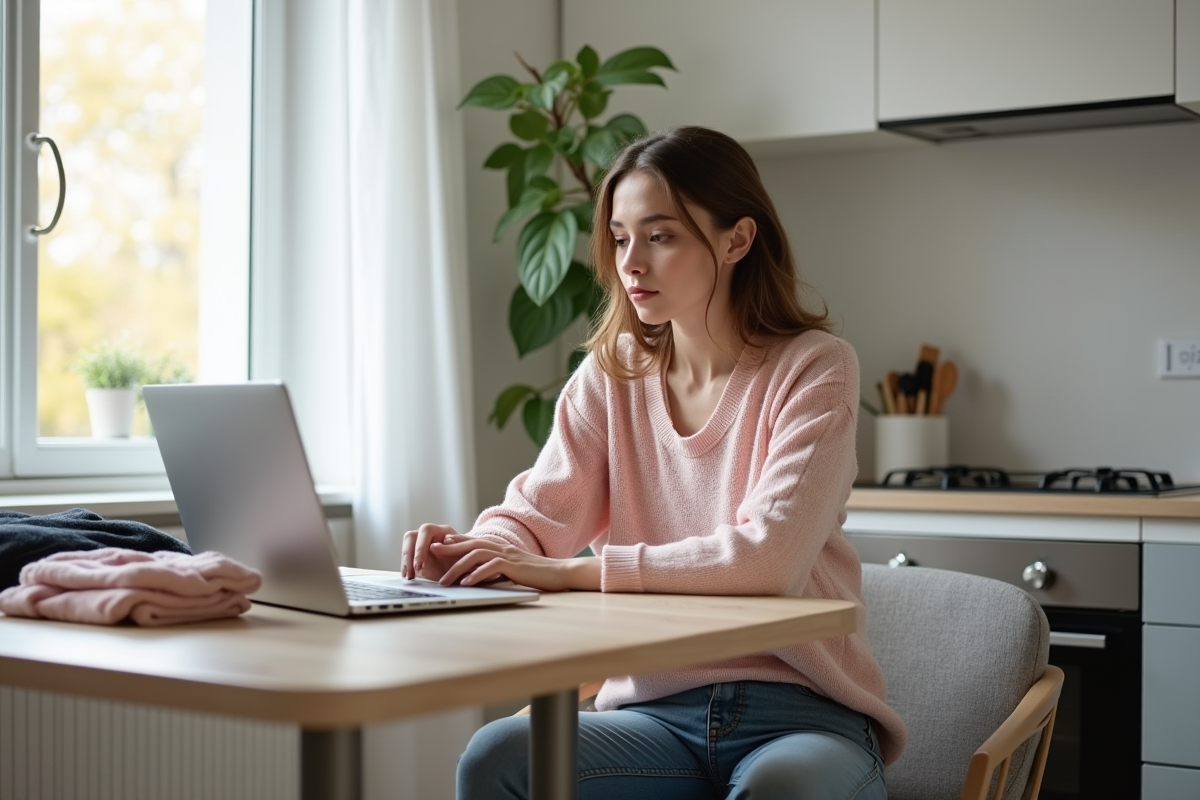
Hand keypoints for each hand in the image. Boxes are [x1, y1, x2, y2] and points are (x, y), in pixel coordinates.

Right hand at [400, 523, 462, 580]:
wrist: (467, 569)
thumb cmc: (468, 560)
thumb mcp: (466, 555)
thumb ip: (458, 547)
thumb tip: (446, 541)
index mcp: (443, 531)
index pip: (426, 530)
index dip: (421, 546)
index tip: (420, 564)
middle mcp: (430, 535)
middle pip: (411, 536)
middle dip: (409, 555)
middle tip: (412, 572)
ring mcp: (422, 545)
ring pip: (406, 546)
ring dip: (405, 562)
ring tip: (409, 577)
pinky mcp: (417, 556)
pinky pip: (406, 558)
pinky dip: (406, 567)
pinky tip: (408, 577)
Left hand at [431, 535, 599, 591]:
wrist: (560, 573)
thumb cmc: (537, 574)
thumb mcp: (513, 570)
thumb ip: (497, 569)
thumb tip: (478, 577)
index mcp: (501, 548)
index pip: (474, 541)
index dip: (455, 542)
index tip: (438, 545)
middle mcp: (502, 548)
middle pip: (470, 544)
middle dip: (449, 548)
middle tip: (430, 552)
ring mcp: (508, 555)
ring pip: (476, 556)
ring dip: (457, 567)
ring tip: (444, 580)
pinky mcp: (514, 566)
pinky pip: (490, 567)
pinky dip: (475, 575)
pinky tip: (465, 584)